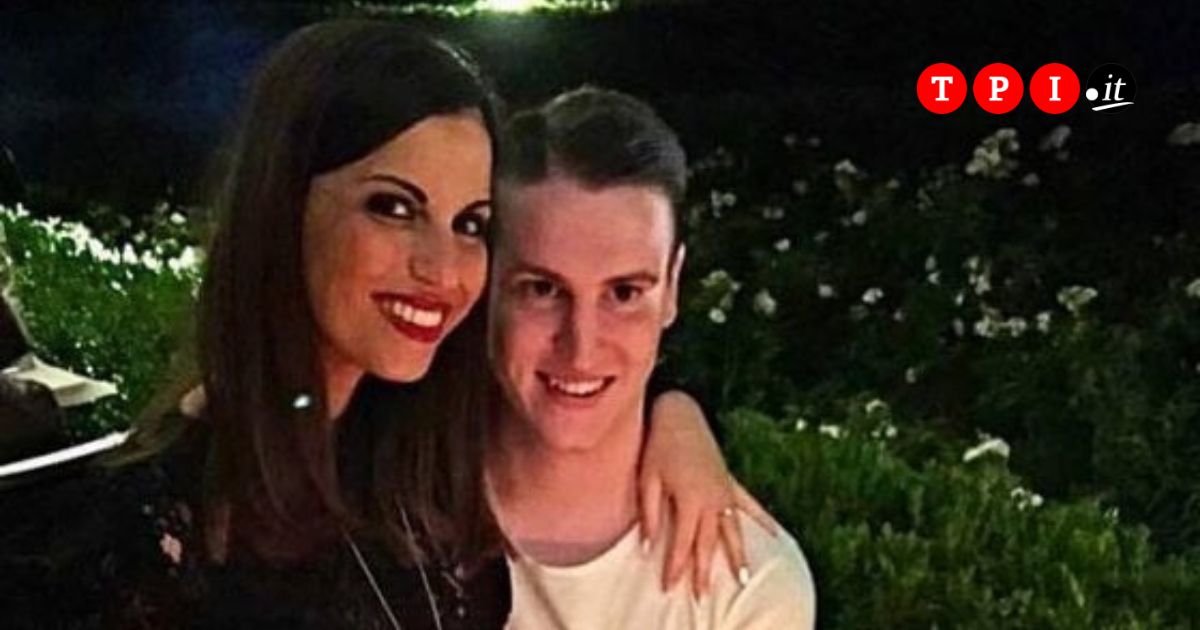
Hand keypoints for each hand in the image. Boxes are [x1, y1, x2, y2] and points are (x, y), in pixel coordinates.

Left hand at [639, 391, 779, 596]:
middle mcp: (713, 499)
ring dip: (737, 556)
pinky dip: (763, 521)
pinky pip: (750, 505)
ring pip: (734, 531)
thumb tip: (647, 548)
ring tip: (743, 580)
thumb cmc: (659, 447)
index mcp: (691, 500)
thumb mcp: (647, 481)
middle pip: (710, 543)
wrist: (679, 415)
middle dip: (705, 571)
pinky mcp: (730, 481)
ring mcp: (726, 491)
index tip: (670, 587)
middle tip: (701, 597)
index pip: (683, 543)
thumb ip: (650, 516)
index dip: (676, 567)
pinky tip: (774, 536)